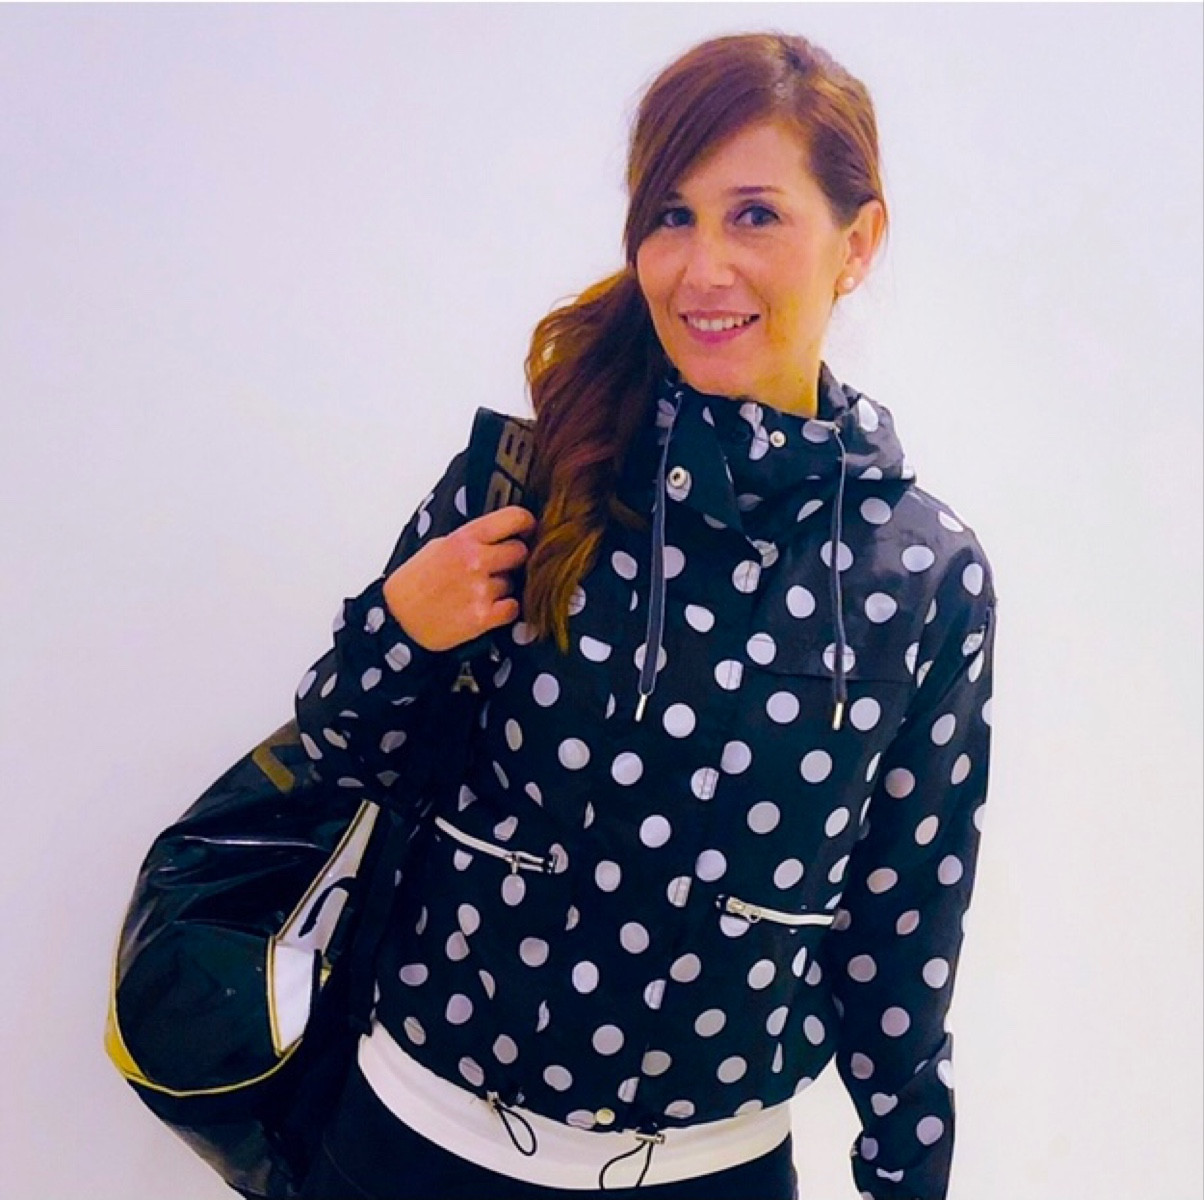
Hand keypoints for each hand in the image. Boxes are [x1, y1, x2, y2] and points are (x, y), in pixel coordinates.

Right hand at [382, 505, 536, 651]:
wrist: (397, 619)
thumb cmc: (415, 583)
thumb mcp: (438, 546)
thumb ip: (471, 539)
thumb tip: (502, 534)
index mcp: (464, 538)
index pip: (513, 519)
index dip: (526, 523)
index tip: (528, 530)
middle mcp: (475, 560)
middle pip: (521, 552)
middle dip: (513, 560)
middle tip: (499, 567)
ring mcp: (480, 589)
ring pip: (514, 583)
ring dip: (503, 588)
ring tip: (478, 591)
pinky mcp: (483, 617)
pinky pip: (513, 608)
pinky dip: (504, 609)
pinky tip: (486, 607)